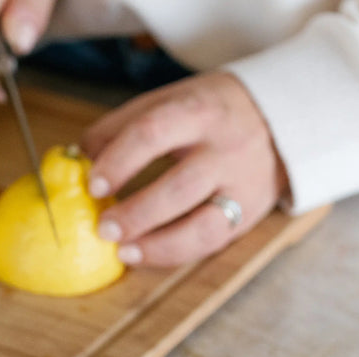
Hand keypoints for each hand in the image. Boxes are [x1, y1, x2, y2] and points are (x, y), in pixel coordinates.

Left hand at [81, 72, 288, 267]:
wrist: (280, 120)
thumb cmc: (209, 112)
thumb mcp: (168, 100)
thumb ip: (121, 126)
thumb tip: (78, 158)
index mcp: (199, 110)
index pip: (154, 132)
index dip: (119, 161)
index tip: (93, 184)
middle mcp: (226, 148)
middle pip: (180, 186)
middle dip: (137, 212)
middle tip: (103, 227)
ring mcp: (241, 186)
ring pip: (202, 225)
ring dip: (157, 244)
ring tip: (123, 250)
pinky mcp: (247, 215)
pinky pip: (210, 242)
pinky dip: (173, 253)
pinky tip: (144, 254)